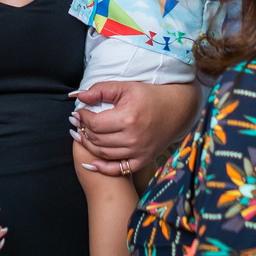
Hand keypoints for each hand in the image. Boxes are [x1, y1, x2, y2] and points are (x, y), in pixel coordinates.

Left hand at [71, 81, 200, 177]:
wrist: (177, 109)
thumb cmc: (149, 96)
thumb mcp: (125, 87)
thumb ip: (100, 90)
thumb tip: (78, 97)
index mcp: (128, 118)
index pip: (95, 123)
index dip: (83, 118)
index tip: (79, 113)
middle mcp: (133, 138)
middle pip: (97, 139)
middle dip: (84, 130)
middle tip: (78, 124)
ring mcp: (139, 151)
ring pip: (104, 154)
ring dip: (89, 145)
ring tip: (83, 135)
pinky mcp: (143, 160)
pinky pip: (118, 169)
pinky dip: (102, 168)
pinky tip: (90, 163)